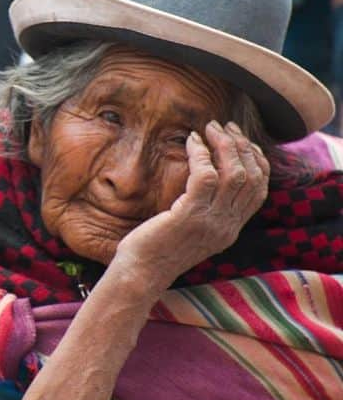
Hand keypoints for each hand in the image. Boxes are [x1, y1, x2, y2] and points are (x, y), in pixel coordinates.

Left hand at [109, 120, 269, 292]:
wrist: (140, 273)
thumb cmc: (156, 248)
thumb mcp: (190, 229)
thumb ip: (205, 210)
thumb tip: (206, 179)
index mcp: (230, 229)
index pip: (259, 189)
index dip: (255, 160)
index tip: (240, 140)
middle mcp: (227, 226)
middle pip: (252, 178)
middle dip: (242, 146)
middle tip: (225, 126)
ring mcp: (211, 222)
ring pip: (234, 174)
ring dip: (224, 145)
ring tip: (210, 128)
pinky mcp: (189, 216)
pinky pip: (204, 176)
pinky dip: (200, 154)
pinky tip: (191, 142)